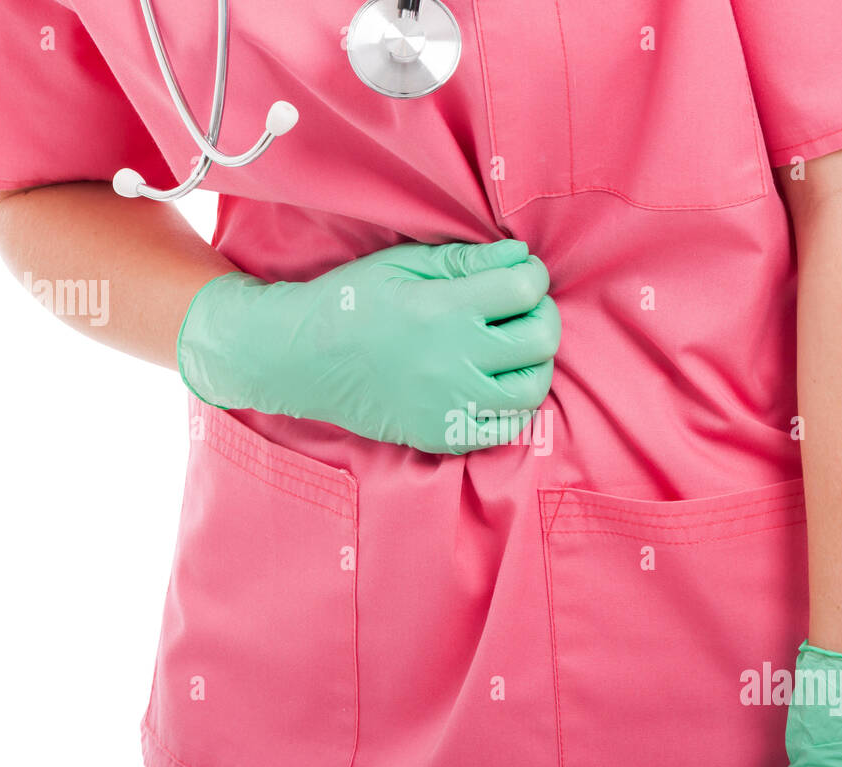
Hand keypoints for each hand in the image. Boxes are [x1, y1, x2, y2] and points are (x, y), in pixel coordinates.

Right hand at [177, 239, 559, 452]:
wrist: (301, 360)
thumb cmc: (350, 302)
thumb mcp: (403, 264)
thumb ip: (466, 262)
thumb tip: (522, 257)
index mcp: (442, 310)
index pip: (525, 288)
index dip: (532, 275)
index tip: (519, 274)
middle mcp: (452, 360)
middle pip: (540, 338)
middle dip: (541, 314)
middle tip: (521, 308)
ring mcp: (449, 404)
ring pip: (532, 387)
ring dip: (534, 362)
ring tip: (511, 348)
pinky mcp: (443, 435)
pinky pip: (507, 427)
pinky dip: (513, 404)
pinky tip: (494, 383)